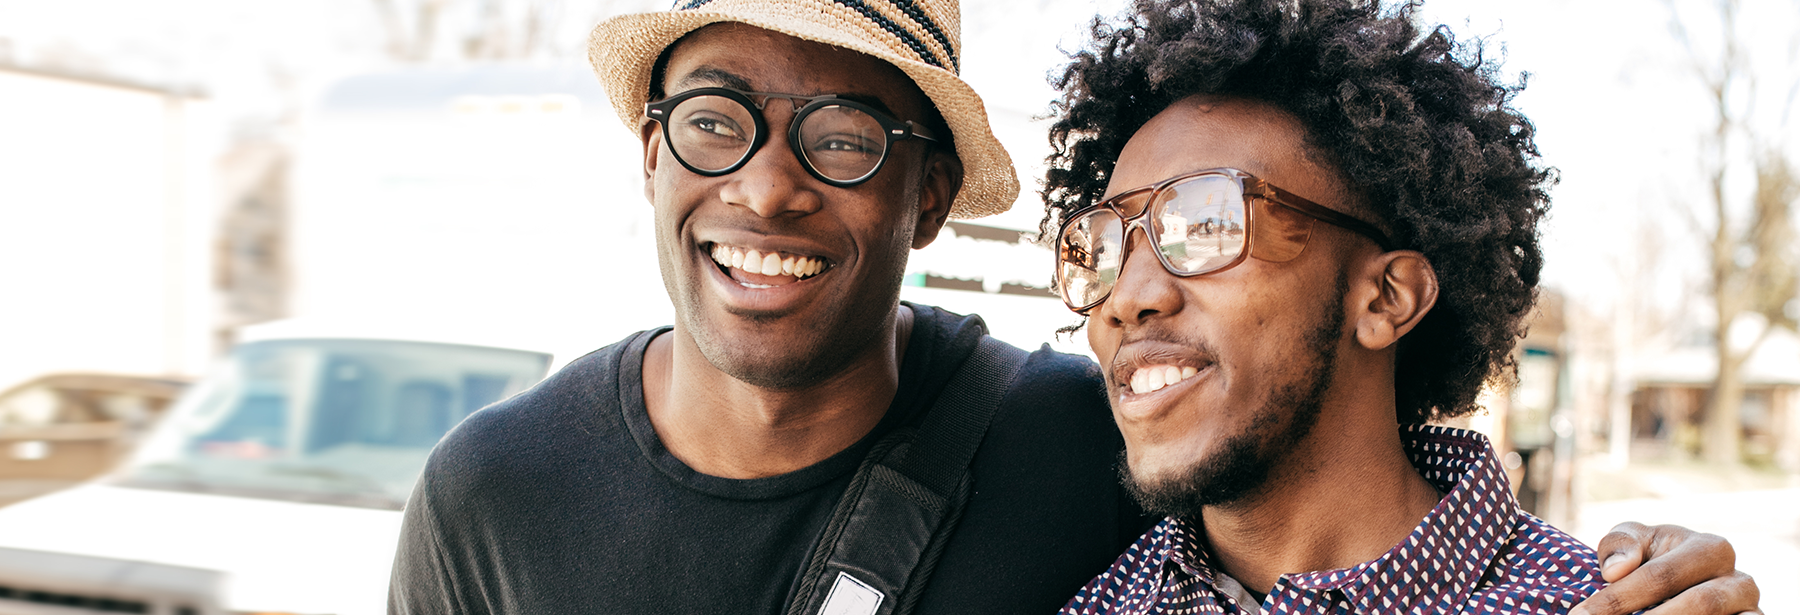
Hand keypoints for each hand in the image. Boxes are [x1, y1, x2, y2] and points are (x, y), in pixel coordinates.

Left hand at [1570, 522, 1760, 614]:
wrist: (1685, 580)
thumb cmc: (1651, 557)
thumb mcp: (1633, 542)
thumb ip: (1620, 545)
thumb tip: (1616, 570)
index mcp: (1710, 548)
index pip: (1660, 577)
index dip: (1616, 599)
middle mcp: (1739, 580)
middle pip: (1695, 604)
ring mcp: (1750, 609)